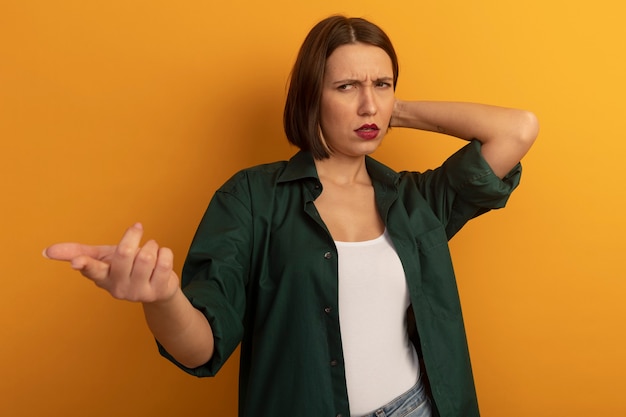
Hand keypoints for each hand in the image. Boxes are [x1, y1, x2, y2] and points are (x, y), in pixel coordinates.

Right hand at [44, 223, 179, 302]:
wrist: (157, 288)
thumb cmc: (126, 268)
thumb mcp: (103, 258)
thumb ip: (78, 252)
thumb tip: (46, 251)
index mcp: (102, 278)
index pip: (93, 270)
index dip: (85, 264)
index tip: (76, 263)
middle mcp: (118, 288)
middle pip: (125, 253)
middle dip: (134, 236)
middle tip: (137, 232)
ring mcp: (139, 292)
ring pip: (147, 255)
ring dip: (152, 246)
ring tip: (150, 251)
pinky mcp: (158, 291)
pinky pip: (165, 260)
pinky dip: (165, 253)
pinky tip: (161, 261)